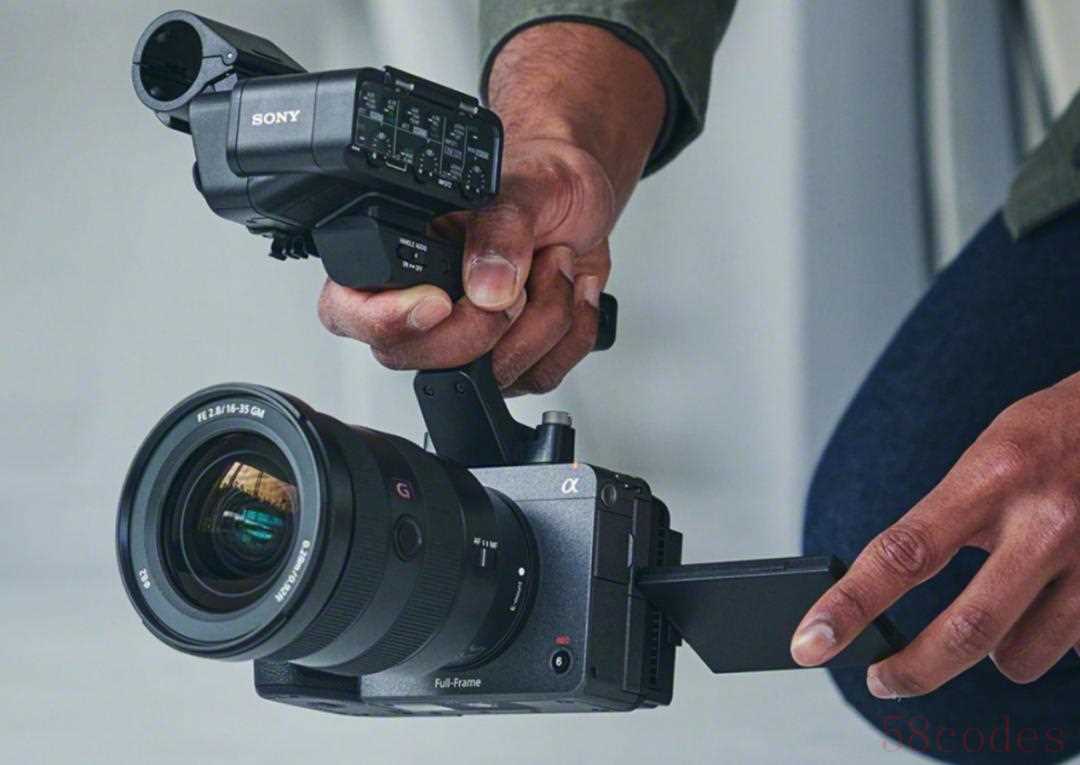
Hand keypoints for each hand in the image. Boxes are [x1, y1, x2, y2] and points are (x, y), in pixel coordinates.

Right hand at [318, 21, 664, 392]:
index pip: (348, 311)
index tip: (438, 302)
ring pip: (495, 375)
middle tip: (517, 278)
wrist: (581, 198)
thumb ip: (501, 228)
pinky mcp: (512, 362)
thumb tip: (486, 285)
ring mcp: (467, 341)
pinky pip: (540, 375)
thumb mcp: (525, 185)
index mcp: (397, 257)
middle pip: (424, 361)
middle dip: (489, 325)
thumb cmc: (540, 180)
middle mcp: (423, 306)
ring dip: (545, 318)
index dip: (385, 320)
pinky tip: (564, 290)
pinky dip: (570, 332)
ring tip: (550, 263)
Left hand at [791, 372, 1079, 696]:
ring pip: (1018, 655)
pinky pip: (1069, 651)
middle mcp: (1045, 523)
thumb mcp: (989, 456)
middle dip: (913, 670)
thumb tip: (892, 584)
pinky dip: (1048, 638)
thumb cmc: (1057, 434)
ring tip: (998, 606)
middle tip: (881, 680)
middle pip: (965, 632)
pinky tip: (1055, 597)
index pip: (901, 554)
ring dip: (994, 650)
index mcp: (992, 478)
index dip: (848, 606)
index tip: (810, 642)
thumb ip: (949, 518)